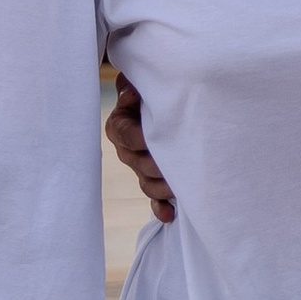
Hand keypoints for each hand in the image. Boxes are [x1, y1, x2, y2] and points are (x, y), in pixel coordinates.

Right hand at [106, 75, 175, 221]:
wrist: (159, 102)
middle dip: (157, 167)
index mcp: (120, 127)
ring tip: (180, 187)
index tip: (154, 139)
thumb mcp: (139, 84)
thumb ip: (133, 88)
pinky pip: (154, 200)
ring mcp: (140, 168)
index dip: (140, 139)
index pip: (126, 135)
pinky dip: (160, 208)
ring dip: (162, 188)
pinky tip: (170, 215)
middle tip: (179, 165)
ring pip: (147, 184)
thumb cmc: (149, 91)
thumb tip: (131, 92)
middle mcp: (127, 150)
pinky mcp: (153, 180)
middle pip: (139, 164)